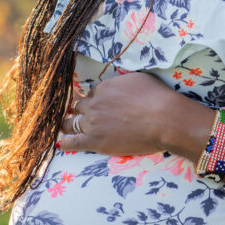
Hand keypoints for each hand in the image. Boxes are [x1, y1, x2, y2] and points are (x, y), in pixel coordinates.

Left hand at [59, 71, 179, 155]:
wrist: (163, 118)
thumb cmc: (156, 97)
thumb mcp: (138, 79)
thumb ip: (123, 83)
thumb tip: (121, 86)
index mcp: (103, 89)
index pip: (92, 94)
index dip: (93, 100)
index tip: (96, 106)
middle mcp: (94, 104)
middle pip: (79, 107)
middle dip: (79, 111)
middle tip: (77, 116)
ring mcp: (93, 123)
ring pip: (72, 123)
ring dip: (68, 125)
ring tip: (64, 128)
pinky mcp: (95, 141)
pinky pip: (74, 142)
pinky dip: (66, 143)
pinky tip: (61, 145)